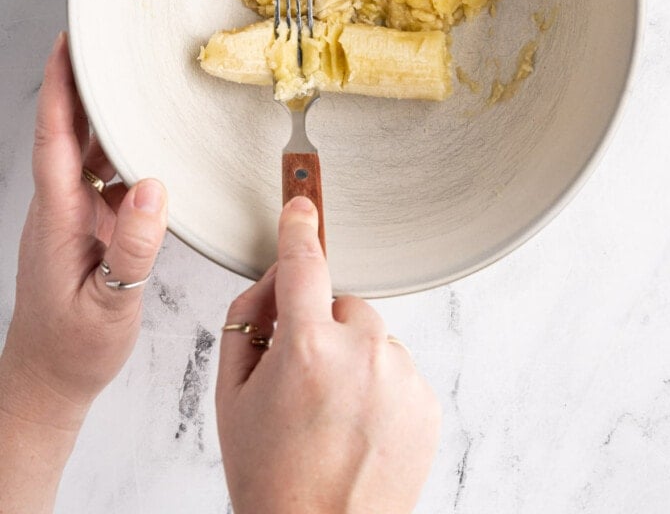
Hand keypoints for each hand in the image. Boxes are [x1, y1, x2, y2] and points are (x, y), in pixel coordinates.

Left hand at [0, 32, 167, 428]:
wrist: (49, 380)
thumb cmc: (74, 349)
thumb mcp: (111, 304)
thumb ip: (132, 247)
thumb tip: (152, 188)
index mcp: (58, 218)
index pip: (54, 139)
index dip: (60, 89)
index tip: (67, 45)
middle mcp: (59, 209)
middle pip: (67, 132)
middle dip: (80, 84)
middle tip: (100, 43)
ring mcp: (69, 217)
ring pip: (84, 152)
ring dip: (101, 117)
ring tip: (128, 83)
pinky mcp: (82, 228)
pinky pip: (100, 177)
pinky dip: (119, 154)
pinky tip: (144, 151)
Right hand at [216, 196, 440, 513]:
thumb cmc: (271, 477)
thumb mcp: (232, 396)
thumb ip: (247, 324)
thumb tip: (273, 284)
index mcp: (306, 347)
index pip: (303, 264)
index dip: (300, 227)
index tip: (302, 203)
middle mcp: (361, 353)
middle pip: (341, 305)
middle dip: (322, 326)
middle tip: (303, 378)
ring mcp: (400, 376)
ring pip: (371, 338)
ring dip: (353, 358)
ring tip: (333, 415)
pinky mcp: (426, 401)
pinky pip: (397, 369)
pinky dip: (379, 386)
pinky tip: (359, 427)